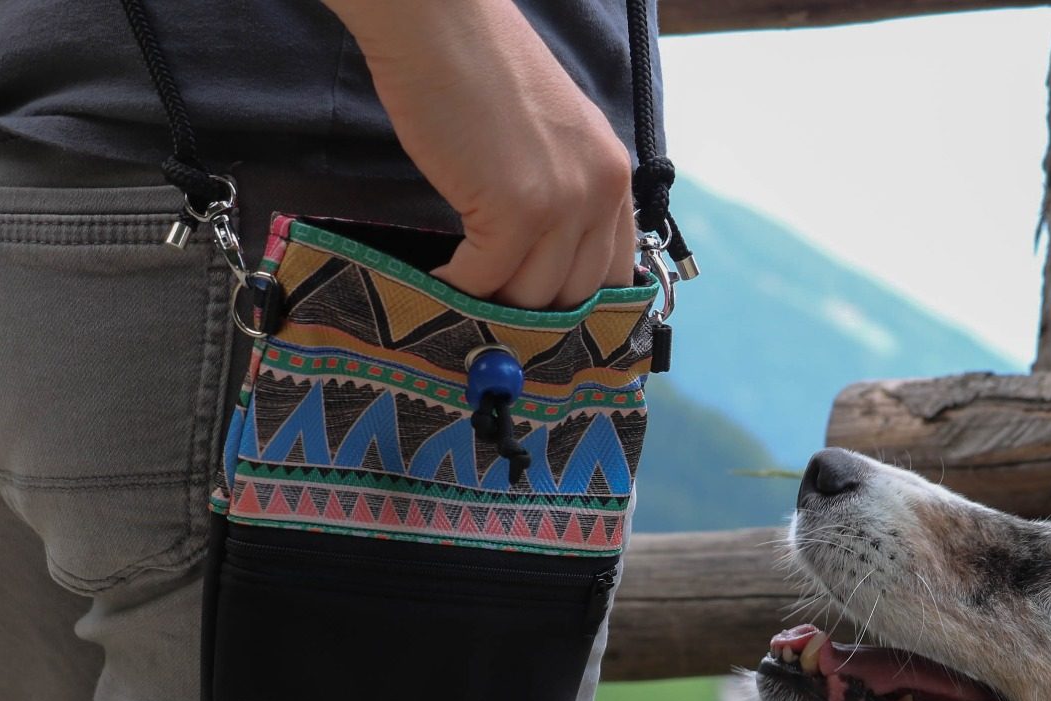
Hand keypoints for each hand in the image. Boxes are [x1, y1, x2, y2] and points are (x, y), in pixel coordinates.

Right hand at [326, 0, 637, 309]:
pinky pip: (484, 280)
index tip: (540, 321)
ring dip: (491, 302)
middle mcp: (600, 191)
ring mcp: (562, 203)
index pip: (613, 271)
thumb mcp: (548, 137)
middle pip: (573, 294)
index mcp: (613, 175)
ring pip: (531, 297)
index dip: (574, 304)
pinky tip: (437, 276)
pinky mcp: (515, 211)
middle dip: (528, 310)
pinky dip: (456, 287)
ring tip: (460, 292)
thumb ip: (562, 192)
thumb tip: (542, 261)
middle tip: (489, 312)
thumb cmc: (478, 71)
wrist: (440, 25)